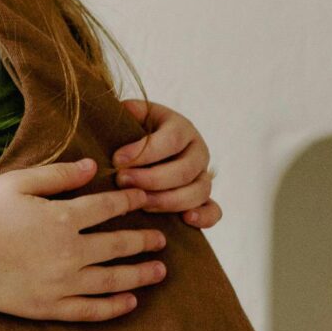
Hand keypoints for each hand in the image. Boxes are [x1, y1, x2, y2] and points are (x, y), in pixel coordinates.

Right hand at [0, 157, 167, 323]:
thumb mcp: (18, 182)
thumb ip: (59, 175)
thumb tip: (93, 167)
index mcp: (63, 218)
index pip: (109, 208)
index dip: (131, 203)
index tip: (145, 200)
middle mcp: (69, 253)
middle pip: (119, 246)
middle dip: (145, 242)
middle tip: (161, 240)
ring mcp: (60, 283)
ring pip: (112, 281)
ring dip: (140, 275)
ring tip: (159, 271)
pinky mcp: (47, 307)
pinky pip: (90, 310)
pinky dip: (114, 307)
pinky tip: (130, 302)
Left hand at [113, 99, 220, 228]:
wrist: (147, 149)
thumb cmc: (135, 132)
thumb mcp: (132, 116)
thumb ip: (128, 113)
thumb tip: (124, 111)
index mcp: (181, 128)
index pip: (171, 140)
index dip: (144, 152)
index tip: (117, 160)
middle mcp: (197, 151)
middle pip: (184, 170)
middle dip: (151, 179)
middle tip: (122, 182)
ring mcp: (203, 176)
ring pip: (198, 191)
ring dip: (168, 201)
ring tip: (140, 204)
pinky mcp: (204, 198)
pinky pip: (214, 210)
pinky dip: (204, 217)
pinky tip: (186, 220)